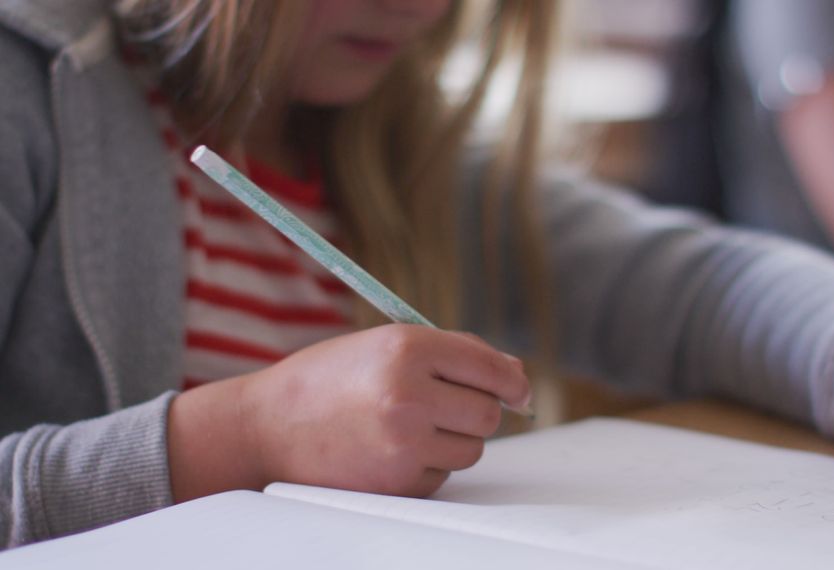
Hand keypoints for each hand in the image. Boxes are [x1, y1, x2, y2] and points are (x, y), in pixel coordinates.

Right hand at [168, 324, 530, 501]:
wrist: (267, 426)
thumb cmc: (331, 379)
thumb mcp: (386, 345)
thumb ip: (452, 353)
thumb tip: (515, 377)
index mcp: (406, 349)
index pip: (491, 367)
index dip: (512, 380)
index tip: (517, 389)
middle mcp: (408, 394)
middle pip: (488, 413)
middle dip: (476, 409)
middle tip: (445, 404)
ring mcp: (403, 443)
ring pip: (472, 448)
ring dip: (453, 439)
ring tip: (410, 425)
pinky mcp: (396, 481)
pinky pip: (443, 475)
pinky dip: (428, 464)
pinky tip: (391, 449)